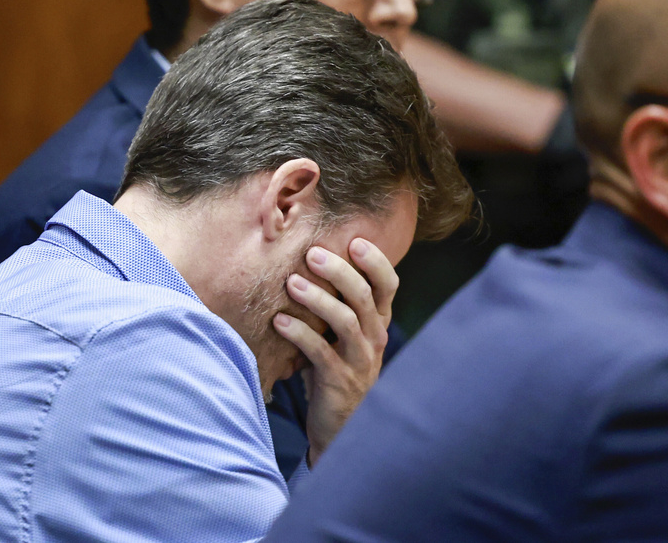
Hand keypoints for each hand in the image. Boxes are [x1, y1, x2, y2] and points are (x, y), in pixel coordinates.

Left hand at [273, 238, 396, 464]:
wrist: (339, 426)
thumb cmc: (336, 370)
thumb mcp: (343, 336)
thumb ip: (337, 305)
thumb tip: (307, 262)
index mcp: (378, 323)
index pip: (388, 284)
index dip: (375, 261)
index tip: (354, 240)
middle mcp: (375, 338)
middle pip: (364, 296)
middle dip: (338, 271)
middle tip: (312, 253)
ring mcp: (360, 360)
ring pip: (345, 321)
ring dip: (317, 299)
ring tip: (291, 283)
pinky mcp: (339, 381)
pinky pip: (320, 352)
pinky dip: (299, 333)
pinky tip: (278, 321)